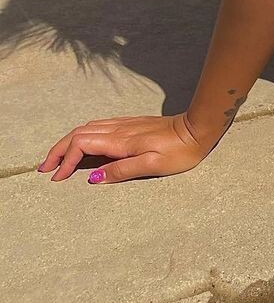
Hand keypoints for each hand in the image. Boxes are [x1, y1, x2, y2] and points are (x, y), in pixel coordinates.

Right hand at [37, 112, 212, 183]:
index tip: (57, 178)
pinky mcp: (132, 124)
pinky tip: (83, 145)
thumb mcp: (153, 166)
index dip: (66, 161)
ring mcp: (125, 124)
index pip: (82, 145)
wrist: (199, 128)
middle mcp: (119, 129)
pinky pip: (99, 126)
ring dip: (68, 142)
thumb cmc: (180, 151)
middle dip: (58, 150)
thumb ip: (122, 171)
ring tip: (58, 159)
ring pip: (87, 128)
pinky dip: (83, 136)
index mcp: (121, 141)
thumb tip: (92, 178)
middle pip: (78, 134)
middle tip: (45, 168)